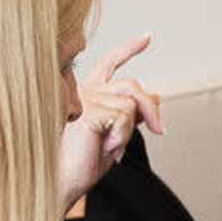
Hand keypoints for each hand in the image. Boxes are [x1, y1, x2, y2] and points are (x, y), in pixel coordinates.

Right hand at [58, 35, 162, 208]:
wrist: (62, 183)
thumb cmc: (82, 163)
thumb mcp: (115, 136)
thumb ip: (130, 114)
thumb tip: (155, 96)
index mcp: (88, 94)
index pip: (110, 64)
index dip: (128, 49)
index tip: (147, 37)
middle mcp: (83, 91)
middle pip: (131, 86)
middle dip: (150, 109)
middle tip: (160, 130)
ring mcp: (82, 98)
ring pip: (130, 104)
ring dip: (130, 131)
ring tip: (112, 148)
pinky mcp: (86, 110)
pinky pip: (124, 117)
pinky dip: (123, 137)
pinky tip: (106, 148)